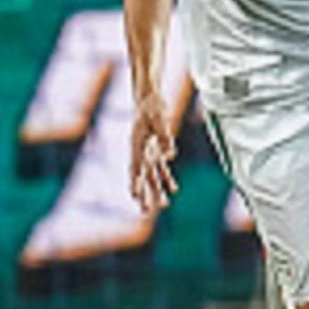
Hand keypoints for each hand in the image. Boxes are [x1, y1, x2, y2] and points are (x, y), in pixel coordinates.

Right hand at [129, 91, 178, 214]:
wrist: (148, 97)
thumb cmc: (151, 106)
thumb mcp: (159, 118)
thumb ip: (164, 136)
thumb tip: (170, 154)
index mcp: (136, 143)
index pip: (135, 165)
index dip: (135, 180)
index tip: (135, 194)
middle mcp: (140, 151)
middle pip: (142, 175)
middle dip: (144, 193)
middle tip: (145, 210)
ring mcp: (148, 151)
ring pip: (152, 175)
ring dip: (157, 189)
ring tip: (163, 205)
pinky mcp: (156, 149)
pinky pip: (161, 167)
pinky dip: (167, 177)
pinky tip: (174, 189)